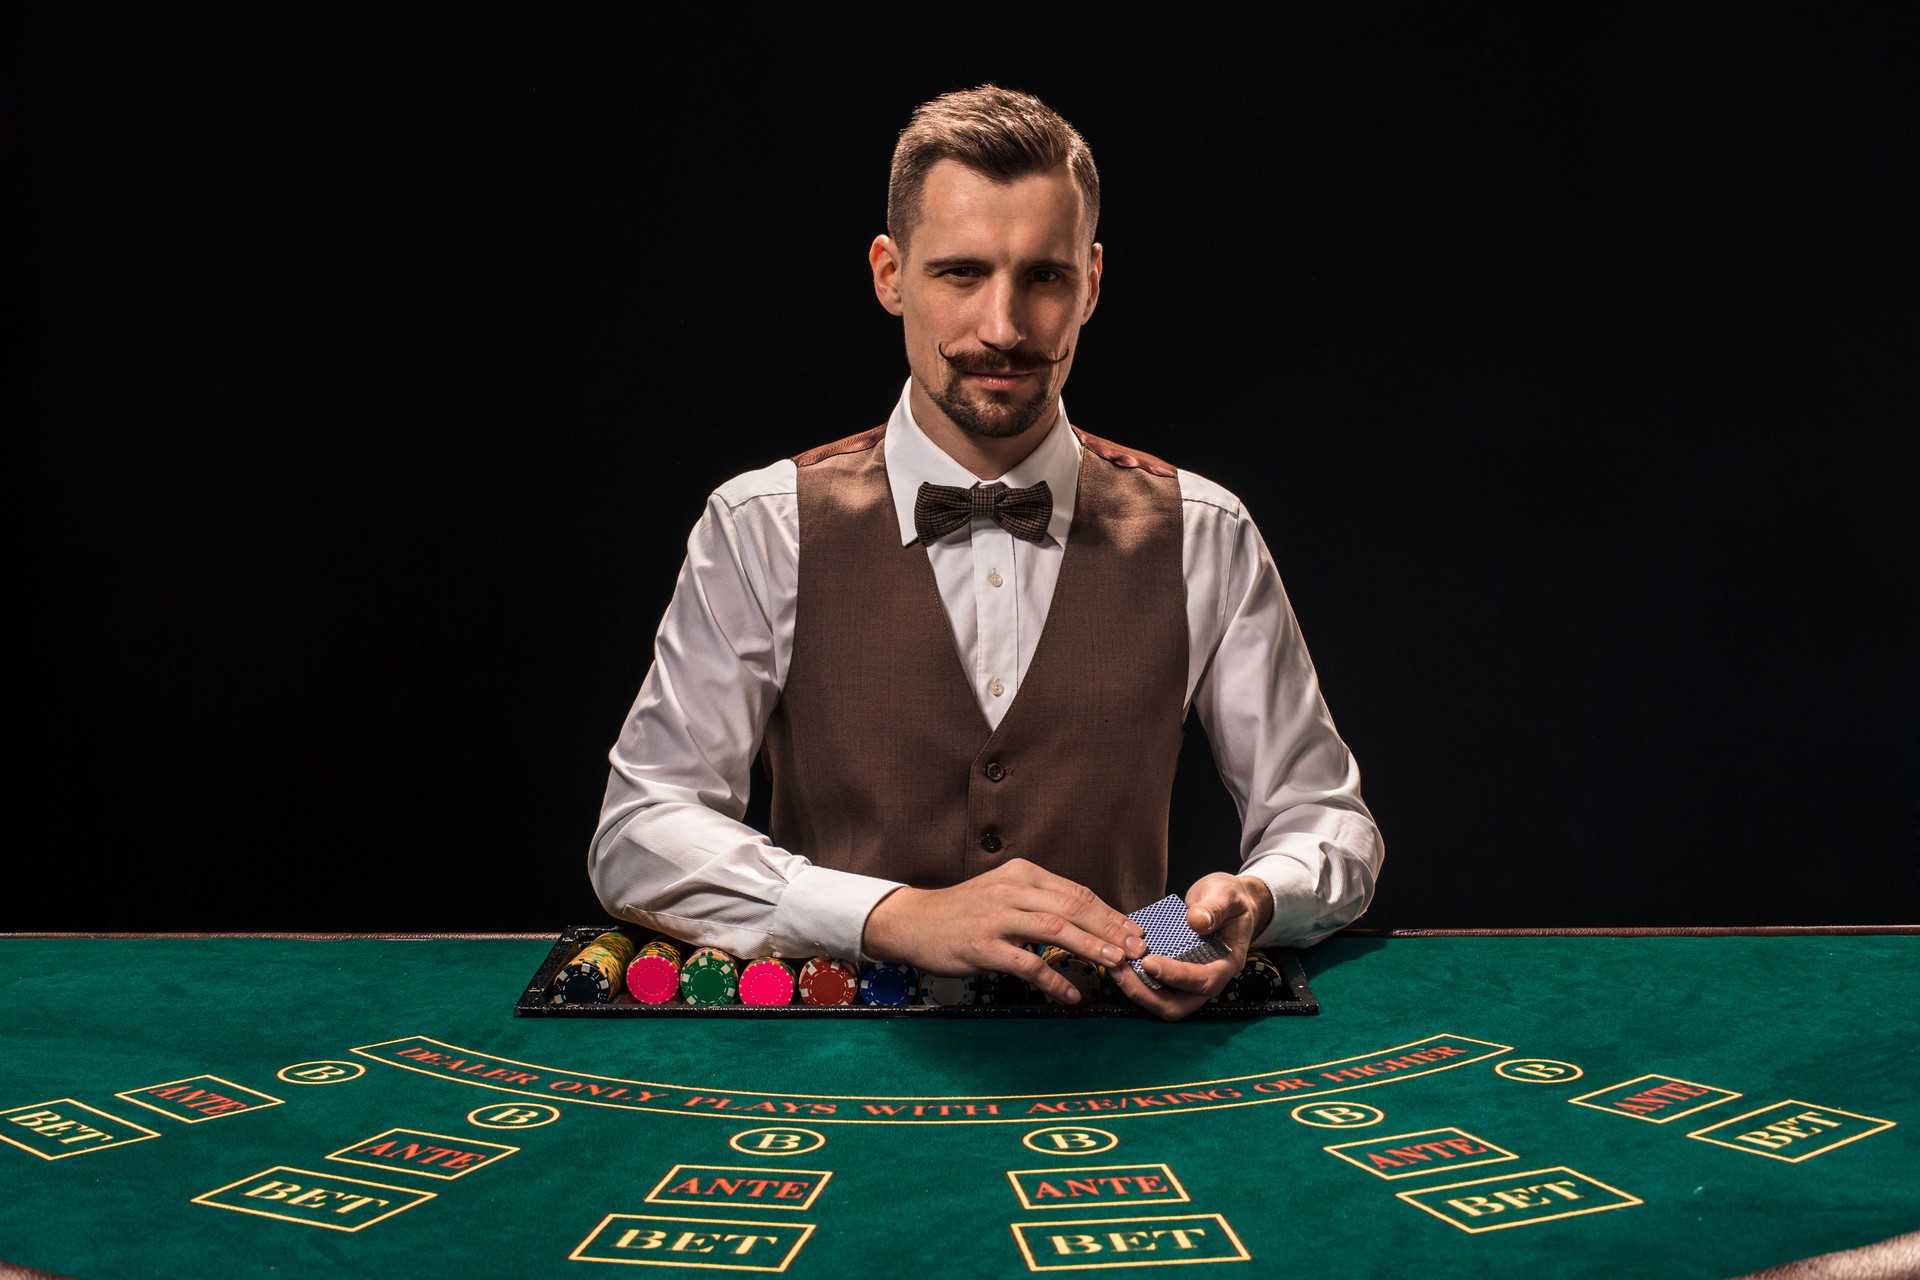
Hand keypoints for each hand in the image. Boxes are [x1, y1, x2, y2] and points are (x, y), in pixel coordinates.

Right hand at [861, 858, 1147, 1004]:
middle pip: (1074, 907)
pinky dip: (1054, 981)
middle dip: (1111, 930)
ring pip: (1056, 930)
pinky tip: (1071, 995)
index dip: (1110, 913)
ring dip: (1091, 948)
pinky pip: (1028, 964)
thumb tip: (1088, 921)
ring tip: (1116, 964)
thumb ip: (1041, 902)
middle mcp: (1012, 889)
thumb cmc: (965, 911)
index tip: (1134, 931)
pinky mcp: (983, 946)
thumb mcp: (1004, 893)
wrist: (915, 922)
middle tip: (1137, 949)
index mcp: (1022, 873)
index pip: (1077, 892)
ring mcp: (997, 917)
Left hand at [1106, 872, 1274, 1021]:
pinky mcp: (1175, 977)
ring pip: (1163, 1002)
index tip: (1149, 962)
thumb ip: (1214, 908)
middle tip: (1121, 971)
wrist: (1228, 903)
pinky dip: (1136, 982)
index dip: (1176, 976)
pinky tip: (1119, 963)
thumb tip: (1197, 921)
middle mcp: (1209, 979)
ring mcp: (1191, 982)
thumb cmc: (1230, 900)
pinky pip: (1155, 989)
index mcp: (1227, 963)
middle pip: (1179, 1006)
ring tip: (1115, 968)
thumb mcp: (1226, 895)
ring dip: (1137, 991)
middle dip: (1147, 995)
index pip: (1204, 981)